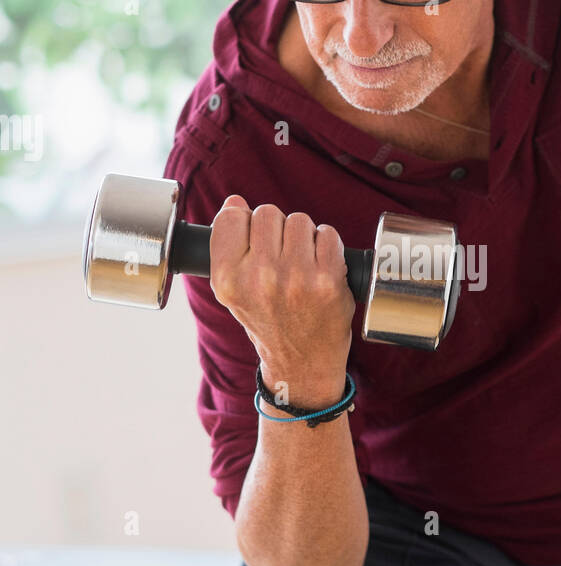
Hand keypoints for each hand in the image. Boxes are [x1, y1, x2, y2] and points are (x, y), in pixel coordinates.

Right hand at [209, 196, 354, 398]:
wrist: (302, 363)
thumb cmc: (269, 320)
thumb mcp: (233, 291)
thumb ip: (228, 245)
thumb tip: (235, 203)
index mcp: (227, 279)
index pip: (231, 217)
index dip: (244, 222)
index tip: (254, 240)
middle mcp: (259, 277)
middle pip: (267, 213)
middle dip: (276, 230)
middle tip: (281, 257)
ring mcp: (295, 278)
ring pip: (299, 220)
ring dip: (303, 236)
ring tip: (302, 264)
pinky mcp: (328, 280)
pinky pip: (328, 234)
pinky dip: (328, 245)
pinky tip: (321, 267)